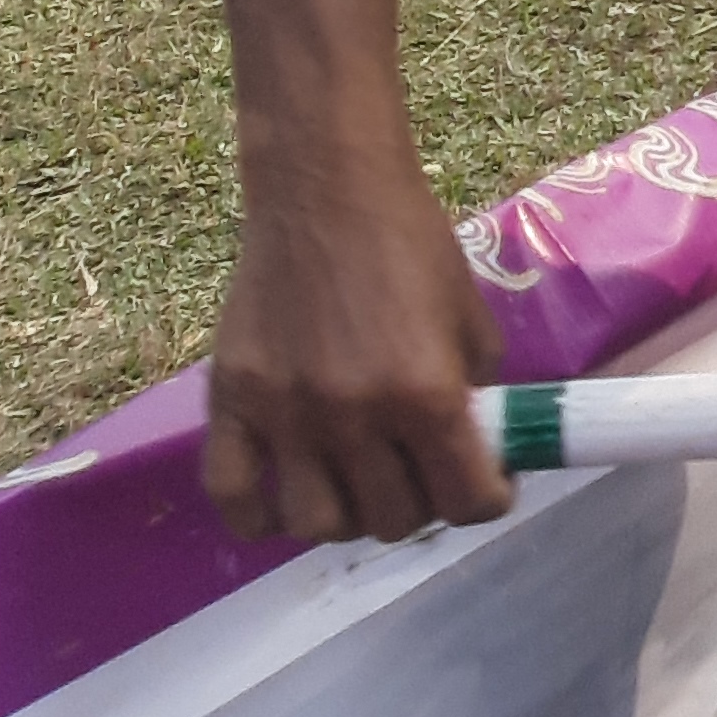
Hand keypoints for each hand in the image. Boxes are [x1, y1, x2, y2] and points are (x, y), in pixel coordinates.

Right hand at [202, 163, 513, 542]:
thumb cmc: (410, 245)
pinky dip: (259, 519)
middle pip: (394, 520)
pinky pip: (233, 496)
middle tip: (422, 476)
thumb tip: (475, 451)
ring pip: (317, 524)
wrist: (327, 192)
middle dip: (423, 506)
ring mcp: (285, 414)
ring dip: (349, 517)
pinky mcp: (229, 402)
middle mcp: (353, 415)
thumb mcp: (470, 318)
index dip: (487, 501)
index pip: (467, 500)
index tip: (487, 486)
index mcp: (426, 392)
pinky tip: (285, 504)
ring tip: (360, 487)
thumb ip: (472, 392)